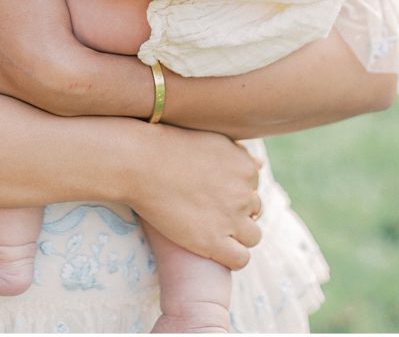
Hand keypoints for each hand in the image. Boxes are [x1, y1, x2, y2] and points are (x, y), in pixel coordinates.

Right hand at [132, 126, 261, 269]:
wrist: (138, 161)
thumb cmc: (168, 145)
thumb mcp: (210, 139)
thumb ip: (237, 154)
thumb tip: (260, 164)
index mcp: (245, 166)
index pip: (253, 187)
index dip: (234, 191)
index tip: (212, 192)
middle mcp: (243, 192)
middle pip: (254, 211)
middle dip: (235, 212)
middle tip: (208, 210)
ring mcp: (230, 218)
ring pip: (252, 237)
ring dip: (236, 235)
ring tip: (211, 229)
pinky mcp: (213, 241)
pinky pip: (240, 259)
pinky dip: (230, 256)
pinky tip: (212, 247)